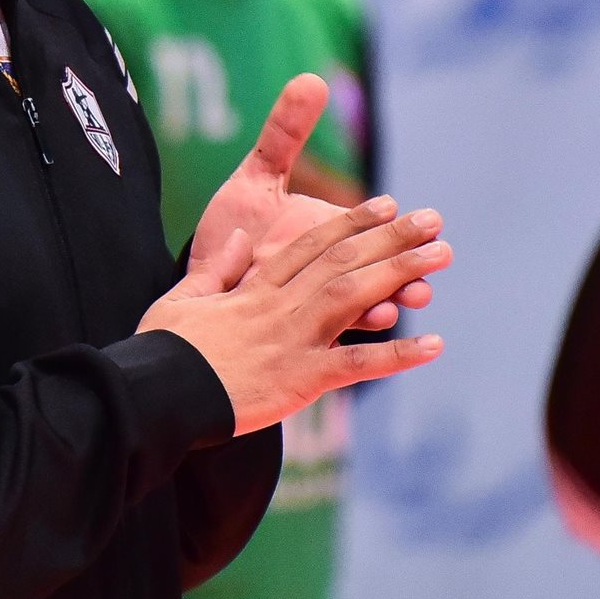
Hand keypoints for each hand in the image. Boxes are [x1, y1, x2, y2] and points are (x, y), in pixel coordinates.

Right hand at [140, 197, 449, 435]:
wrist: (158, 393)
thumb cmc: (163, 350)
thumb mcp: (181, 299)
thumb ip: (214, 269)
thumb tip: (237, 238)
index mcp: (253, 288)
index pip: (308, 245)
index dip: (349, 223)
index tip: (382, 205)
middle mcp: (280, 306)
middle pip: (341, 261)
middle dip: (389, 237)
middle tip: (431, 218)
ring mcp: (293, 340)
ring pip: (354, 297)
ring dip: (400, 274)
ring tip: (441, 256)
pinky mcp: (301, 379)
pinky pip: (357, 365)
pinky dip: (397, 356)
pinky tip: (434, 345)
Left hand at [191, 76, 427, 330]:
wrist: (198, 271)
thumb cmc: (232, 224)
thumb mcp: (257, 178)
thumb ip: (285, 133)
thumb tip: (312, 79)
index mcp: (326, 235)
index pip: (370, 231)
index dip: (397, 229)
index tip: (429, 221)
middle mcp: (325, 271)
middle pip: (372, 267)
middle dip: (405, 265)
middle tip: (437, 257)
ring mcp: (311, 303)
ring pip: (357, 305)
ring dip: (386, 302)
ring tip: (406, 300)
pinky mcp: (290, 333)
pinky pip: (326, 337)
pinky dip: (354, 334)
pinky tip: (377, 327)